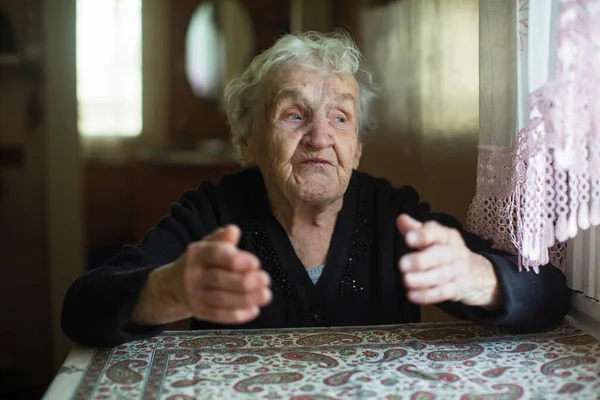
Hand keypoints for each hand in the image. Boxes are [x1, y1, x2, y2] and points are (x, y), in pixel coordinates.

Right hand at [133, 225, 271, 325]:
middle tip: (265, 279)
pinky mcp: (199, 312)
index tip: (255, 263)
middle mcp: (192, 275)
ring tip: (266, 295)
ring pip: (221, 299)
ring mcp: (194, 295)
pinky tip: (254, 310)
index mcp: (196, 253)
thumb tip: (233, 230)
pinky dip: (238, 315)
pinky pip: (219, 315)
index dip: (234, 259)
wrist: (175, 284)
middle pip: (219, 279)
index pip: (214, 254)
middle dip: (244, 281)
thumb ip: (222, 239)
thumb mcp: (209, 245)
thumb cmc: (203, 261)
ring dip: (245, 299)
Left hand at [396, 214, 499, 307]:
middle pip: (440, 255)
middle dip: (421, 260)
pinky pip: (443, 292)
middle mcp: (454, 252)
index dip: (423, 235)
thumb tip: (401, 219)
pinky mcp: (458, 289)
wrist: (479, 274)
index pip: (436, 233)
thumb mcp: (435, 237)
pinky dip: (427, 295)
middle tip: (402, 265)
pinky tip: (412, 295)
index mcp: (447, 236)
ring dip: (422, 279)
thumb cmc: (447, 251)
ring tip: (405, 280)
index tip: (408, 239)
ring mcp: (458, 271)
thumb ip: (416, 229)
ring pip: (441, 275)